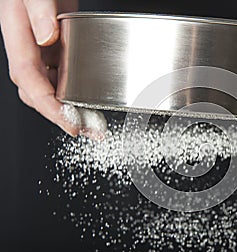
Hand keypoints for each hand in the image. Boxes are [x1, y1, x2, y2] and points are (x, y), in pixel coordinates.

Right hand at [0, 0, 105, 138]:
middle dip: (63, 117)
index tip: (69, 122)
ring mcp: (41, 56)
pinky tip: (90, 103)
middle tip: (89, 130)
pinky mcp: (54, 55)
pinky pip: (61, 81)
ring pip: (51, 91)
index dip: (49, 106)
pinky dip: (74, 95)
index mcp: (18, 41)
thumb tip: (46, 37)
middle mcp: (28, 53)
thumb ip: (39, 11)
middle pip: (39, 95)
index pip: (29, 81)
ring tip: (94, 124)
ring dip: (71, 111)